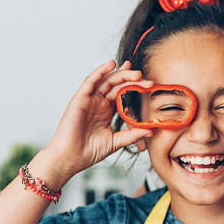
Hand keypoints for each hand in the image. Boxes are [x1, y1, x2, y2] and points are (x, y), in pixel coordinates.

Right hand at [40, 60, 151, 184]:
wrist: (71, 158)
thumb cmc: (89, 152)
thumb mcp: (116, 141)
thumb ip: (132, 135)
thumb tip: (151, 130)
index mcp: (106, 111)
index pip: (122, 94)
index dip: (134, 87)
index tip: (149, 85)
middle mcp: (98, 103)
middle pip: (116, 85)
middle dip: (130, 79)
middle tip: (144, 78)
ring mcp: (89, 100)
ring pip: (106, 81)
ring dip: (119, 74)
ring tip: (133, 71)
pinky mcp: (79, 99)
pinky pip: (90, 81)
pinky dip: (100, 72)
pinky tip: (111, 65)